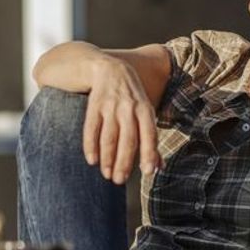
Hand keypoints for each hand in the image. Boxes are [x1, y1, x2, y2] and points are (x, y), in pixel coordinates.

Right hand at [83, 56, 161, 184]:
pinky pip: (91, 128)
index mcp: (145, 109)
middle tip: (120, 181)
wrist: (110, 68)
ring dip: (107, 158)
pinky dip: (90, 146)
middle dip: (124, 162)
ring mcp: (110, 106)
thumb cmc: (132, 98)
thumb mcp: (145, 113)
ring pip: (109, 137)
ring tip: (107, 175)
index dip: (149, 153)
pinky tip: (92, 160)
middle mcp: (128, 107)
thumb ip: (151, 139)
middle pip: (127, 139)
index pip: (149, 134)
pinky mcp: (94, 105)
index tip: (148, 172)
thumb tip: (158, 167)